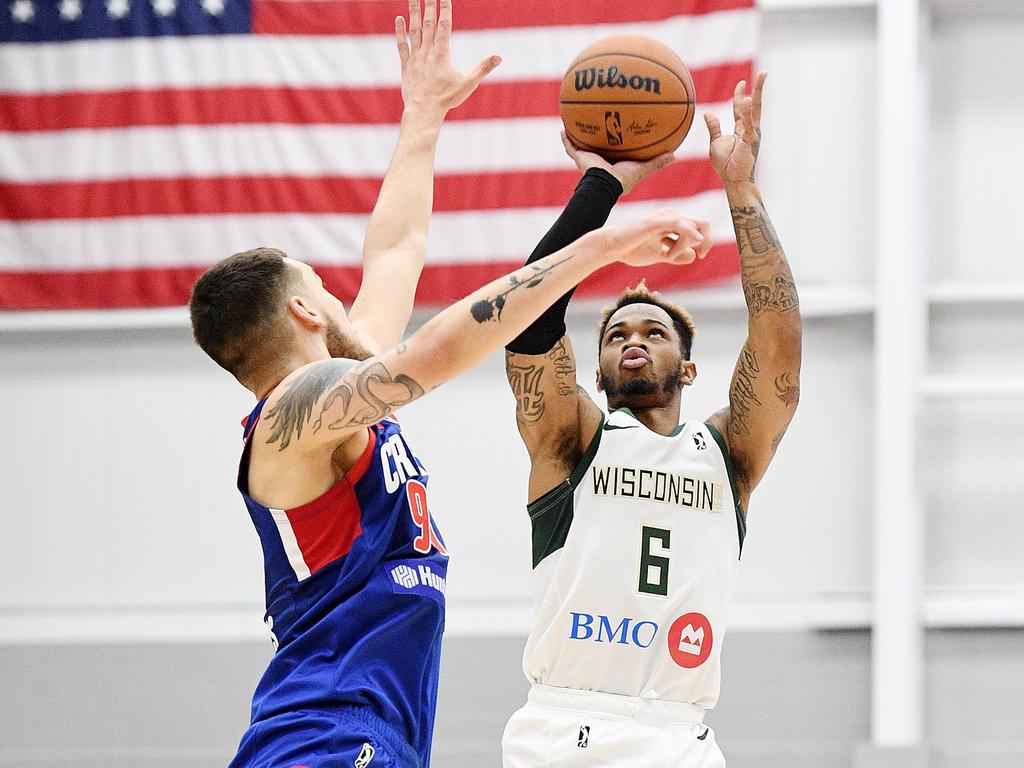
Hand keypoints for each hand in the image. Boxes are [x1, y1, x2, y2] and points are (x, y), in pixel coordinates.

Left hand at [395, 0, 501, 116]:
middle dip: (429, 4)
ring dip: (413, 12)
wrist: (423, 111)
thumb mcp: (468, 84)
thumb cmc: (447, 98)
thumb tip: (499, 57)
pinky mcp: (407, 65)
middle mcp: (427, 51)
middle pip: (429, 22)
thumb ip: (483, 68)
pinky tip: (399, 19)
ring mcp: (415, 57)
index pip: (444, 24)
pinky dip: (400, 31)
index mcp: (442, 53)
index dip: (445, 7)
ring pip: (414, 29)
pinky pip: (402, 45)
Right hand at [561, 132, 674, 195]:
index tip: (619, 131)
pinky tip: (562, 128)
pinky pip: (570, 147)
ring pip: (582, 144)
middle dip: (597, 135)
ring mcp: (588, 159)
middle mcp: (600, 160)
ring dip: (579, 134)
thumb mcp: (643, 167)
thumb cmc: (624, 178)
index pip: (615, 150)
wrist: (606, 184)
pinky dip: (566, 139)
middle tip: (598, 121)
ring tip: (577, 120)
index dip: (616, 141)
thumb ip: (658, 162)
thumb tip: (675, 155)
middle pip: (598, 145)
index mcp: (614, 162)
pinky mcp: (579, 158)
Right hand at [599, 209, 711, 267]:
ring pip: (689, 228)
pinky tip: (697, 241)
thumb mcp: (660, 255)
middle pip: (702, 223)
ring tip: (666, 255)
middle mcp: (670, 216)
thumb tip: (693, 255)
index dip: (707, 240)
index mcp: (672, 222)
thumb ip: (676, 256)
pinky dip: (689, 234)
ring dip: (682, 246)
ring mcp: (663, 217)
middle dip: (707, 240)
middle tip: (702, 255)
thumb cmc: (632, 250)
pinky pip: (679, 224)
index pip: (699, 226)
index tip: (701, 256)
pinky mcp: (656, 221)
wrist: (613, 247)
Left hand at [705, 70, 765, 185]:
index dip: (740, 95)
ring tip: (761, 77)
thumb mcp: (715, 143)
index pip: (741, 108)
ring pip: (755, 110)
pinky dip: (748, 112)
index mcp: (741, 129)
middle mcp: (750, 129)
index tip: (741, 83)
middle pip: (755, 104)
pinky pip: (749, 124)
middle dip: (759, 88)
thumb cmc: (726, 165)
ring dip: (758, 93)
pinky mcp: (751, 140)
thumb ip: (714, 127)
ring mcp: (752, 134)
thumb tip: (707, 113)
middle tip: (764, 72)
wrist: (732, 180)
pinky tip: (748, 100)